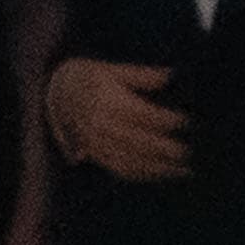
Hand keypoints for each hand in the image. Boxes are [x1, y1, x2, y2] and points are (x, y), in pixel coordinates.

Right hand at [48, 56, 189, 183]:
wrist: (56, 92)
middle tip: (188, 152)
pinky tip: (163, 175)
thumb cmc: (91, 77)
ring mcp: (96, 143)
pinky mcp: (95, 155)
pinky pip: (120, 169)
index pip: (142, 115)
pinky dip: (143, 175)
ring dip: (158, 168)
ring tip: (183, 170)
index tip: (186, 122)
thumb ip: (142, 75)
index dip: (165, 120)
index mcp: (107, 101)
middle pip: (138, 142)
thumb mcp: (113, 70)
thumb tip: (170, 75)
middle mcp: (100, 125)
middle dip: (165, 150)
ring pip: (131, 160)